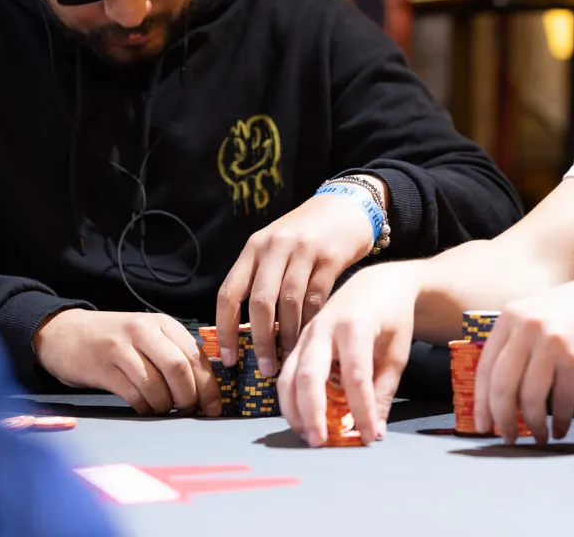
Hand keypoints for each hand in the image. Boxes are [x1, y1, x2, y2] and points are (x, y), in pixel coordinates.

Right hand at [33, 309, 220, 415]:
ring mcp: (122, 348)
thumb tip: (204, 387)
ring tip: (164, 409)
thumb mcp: (148, 335)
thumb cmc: (114, 339)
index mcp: (162, 324)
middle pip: (179, 368)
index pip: (195, 355)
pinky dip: (144, 406)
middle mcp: (144, 331)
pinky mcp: (102, 367)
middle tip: (189, 410)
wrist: (63, 333)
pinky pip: (133, 393)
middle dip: (189, 396)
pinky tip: (144, 407)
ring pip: (156, 383)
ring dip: (165, 404)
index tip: (214, 407)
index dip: (209, 385)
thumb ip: (174, 352)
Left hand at [215, 187, 377, 374]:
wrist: (348, 205)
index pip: (229, 293)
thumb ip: (262, 277)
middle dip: (261, 340)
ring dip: (289, 335)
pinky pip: (318, 296)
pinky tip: (313, 335)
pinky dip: (313, 320)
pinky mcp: (330, 256)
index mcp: (254, 248)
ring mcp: (304, 250)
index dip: (225, 329)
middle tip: (266, 368)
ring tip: (291, 357)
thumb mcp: (277, 245)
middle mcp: (275, 247)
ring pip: (290, 302)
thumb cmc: (308, 233)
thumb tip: (249, 330)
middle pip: (260, 302)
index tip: (229, 358)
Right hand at [276, 261, 417, 446]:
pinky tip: (303, 420)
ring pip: (288, 377)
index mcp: (355, 326)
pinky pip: (286, 375)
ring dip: (295, 411)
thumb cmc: (391, 318)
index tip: (370, 436)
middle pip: (309, 376)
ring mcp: (306, 334)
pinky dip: (290, 401)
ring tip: (310, 437)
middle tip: (321, 443)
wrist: (376, 284)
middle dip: (312, 413)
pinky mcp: (298, 342)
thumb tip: (373, 431)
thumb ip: (383, 391)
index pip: (356, 376)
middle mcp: (324, 328)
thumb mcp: (397, 352)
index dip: (361, 409)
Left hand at [474, 275, 573, 444]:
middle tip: (506, 438)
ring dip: (533, 425)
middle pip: (502, 387)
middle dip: (502, 420)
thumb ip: (515, 340)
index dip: (481, 403)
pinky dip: (560, 421)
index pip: (484, 368)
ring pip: (530, 399)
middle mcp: (527, 328)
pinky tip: (561, 429)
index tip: (482, 425)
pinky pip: (561, 402)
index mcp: (511, 316)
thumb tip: (496, 389)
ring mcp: (552, 343)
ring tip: (538, 436)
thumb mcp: (538, 312)